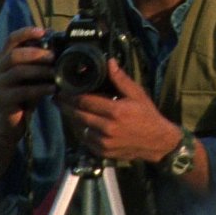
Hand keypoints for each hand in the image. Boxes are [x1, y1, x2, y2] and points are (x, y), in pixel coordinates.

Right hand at [0, 26, 55, 144]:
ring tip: (56, 72)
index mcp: (4, 57)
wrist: (13, 120)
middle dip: (36, 53)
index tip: (43, 31)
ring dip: (40, 70)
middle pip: (14, 54)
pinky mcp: (3, 100)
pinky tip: (52, 88)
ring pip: (18, 71)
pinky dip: (40, 88)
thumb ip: (41, 60)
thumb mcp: (34, 74)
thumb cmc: (25, 93)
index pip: (12, 39)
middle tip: (53, 56)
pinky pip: (23, 91)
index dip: (27, 33)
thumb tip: (59, 42)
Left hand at [58, 58, 179, 161]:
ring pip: (79, 128)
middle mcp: (108, 128)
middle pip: (79, 115)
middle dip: (66, 106)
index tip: (62, 90)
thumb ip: (121, 79)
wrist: (157, 142)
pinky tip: (79, 122)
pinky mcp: (104, 152)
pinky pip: (85, 140)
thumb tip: (109, 62)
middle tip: (58, 98)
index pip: (85, 102)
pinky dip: (80, 130)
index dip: (71, 95)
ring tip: (66, 108)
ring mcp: (105, 142)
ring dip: (72, 118)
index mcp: (116, 111)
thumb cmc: (147, 115)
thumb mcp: (137, 94)